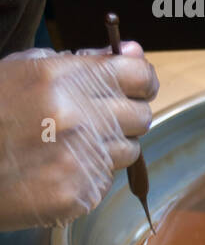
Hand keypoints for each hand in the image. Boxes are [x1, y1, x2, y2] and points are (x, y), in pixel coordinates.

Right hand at [0, 45, 157, 230]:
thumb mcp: (21, 71)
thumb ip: (84, 61)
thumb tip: (134, 50)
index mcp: (61, 80)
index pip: (138, 75)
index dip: (142, 80)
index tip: (137, 86)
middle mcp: (76, 117)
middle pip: (141, 115)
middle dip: (126, 115)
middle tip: (97, 119)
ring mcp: (78, 158)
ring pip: (130, 150)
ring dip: (109, 146)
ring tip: (67, 144)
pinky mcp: (77, 194)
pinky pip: (105, 180)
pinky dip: (88, 174)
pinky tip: (54, 169)